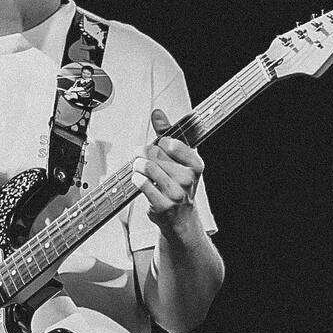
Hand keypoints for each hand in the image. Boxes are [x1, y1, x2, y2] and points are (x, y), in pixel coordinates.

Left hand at [131, 108, 203, 226]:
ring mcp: (176, 193)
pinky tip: (140, 181)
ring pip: (147, 166)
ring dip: (138, 166)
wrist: (181, 219)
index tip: (162, 148)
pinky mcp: (162, 205)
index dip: (161, 143)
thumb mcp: (177, 158)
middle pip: (154, 153)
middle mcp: (188, 179)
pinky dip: (136, 179)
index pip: (171, 142)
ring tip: (140, 169)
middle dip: (143, 153)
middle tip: (142, 157)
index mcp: (195, 165)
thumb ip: (167, 133)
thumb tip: (157, 113)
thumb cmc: (178, 184)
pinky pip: (141, 182)